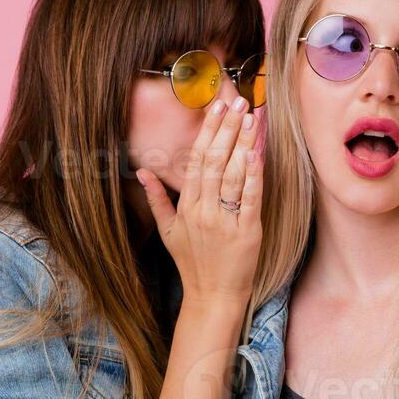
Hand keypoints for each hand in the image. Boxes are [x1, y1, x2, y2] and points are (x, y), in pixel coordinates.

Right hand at [137, 96, 263, 307]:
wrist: (212, 295)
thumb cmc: (192, 263)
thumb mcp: (168, 231)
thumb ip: (157, 199)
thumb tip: (142, 172)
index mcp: (186, 206)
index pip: (196, 160)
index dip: (207, 132)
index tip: (216, 108)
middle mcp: (203, 210)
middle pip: (214, 161)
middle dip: (227, 129)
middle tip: (238, 103)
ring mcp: (225, 220)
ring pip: (231, 175)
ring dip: (242, 143)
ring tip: (252, 118)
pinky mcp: (246, 231)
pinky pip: (249, 198)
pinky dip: (253, 175)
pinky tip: (257, 153)